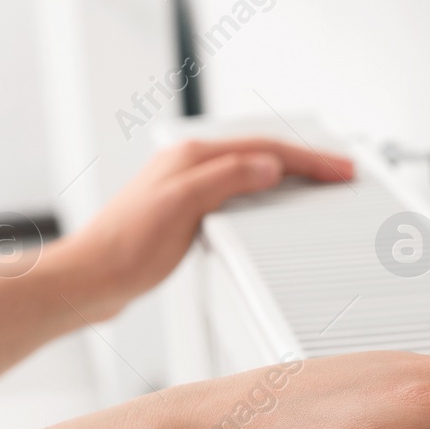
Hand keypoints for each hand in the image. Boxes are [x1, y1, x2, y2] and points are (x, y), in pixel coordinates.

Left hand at [53, 138, 353, 319]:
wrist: (89, 280)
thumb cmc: (125, 248)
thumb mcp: (184, 205)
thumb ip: (228, 178)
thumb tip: (269, 164)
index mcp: (193, 158)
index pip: (265, 148)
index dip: (309, 159)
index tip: (340, 169)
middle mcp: (189, 168)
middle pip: (259, 155)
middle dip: (304, 162)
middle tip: (339, 173)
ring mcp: (184, 191)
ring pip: (248, 175)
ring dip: (285, 178)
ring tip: (314, 186)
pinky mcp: (180, 217)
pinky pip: (234, 197)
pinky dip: (262, 198)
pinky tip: (266, 210)